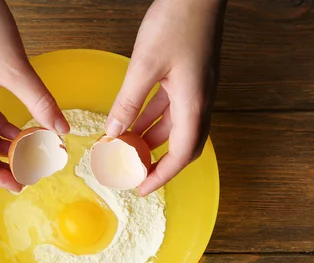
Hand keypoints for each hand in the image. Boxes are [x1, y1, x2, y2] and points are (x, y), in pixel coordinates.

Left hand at [106, 0, 225, 195]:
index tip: (142, 188)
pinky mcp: (189, 76)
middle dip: (159, 162)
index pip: (182, 154)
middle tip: (135, 173)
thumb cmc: (178, 22)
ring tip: (126, 148)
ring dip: (152, 139)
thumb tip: (113, 132)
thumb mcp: (144, 66)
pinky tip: (133, 120)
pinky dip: (152, 118)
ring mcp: (196, 88)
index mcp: (194, 103)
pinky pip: (171, 107)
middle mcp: (200, 100)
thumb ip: (128, 102)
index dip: (162, 175)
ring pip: (175, 125)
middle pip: (184, 144)